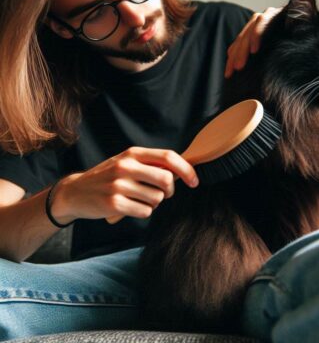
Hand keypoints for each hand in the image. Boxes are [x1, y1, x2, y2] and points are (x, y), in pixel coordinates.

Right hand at [49, 147, 198, 223]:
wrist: (76, 192)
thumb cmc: (108, 177)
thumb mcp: (127, 163)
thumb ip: (151, 165)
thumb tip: (182, 172)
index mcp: (132, 153)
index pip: (168, 157)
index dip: (186, 169)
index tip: (194, 181)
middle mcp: (126, 166)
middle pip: (166, 180)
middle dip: (170, 190)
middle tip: (162, 194)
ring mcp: (118, 185)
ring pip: (157, 199)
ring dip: (154, 203)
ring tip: (138, 199)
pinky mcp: (113, 203)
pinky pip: (145, 212)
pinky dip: (143, 212)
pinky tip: (130, 207)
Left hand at [224, 7, 282, 78]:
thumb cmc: (296, 55)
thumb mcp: (270, 62)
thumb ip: (257, 64)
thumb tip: (236, 77)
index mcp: (255, 34)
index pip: (238, 45)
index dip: (231, 59)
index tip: (228, 75)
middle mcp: (261, 23)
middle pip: (242, 37)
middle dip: (236, 56)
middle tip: (233, 71)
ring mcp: (269, 15)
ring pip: (250, 29)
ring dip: (244, 48)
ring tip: (240, 64)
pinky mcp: (278, 11)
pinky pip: (263, 21)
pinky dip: (257, 34)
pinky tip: (254, 49)